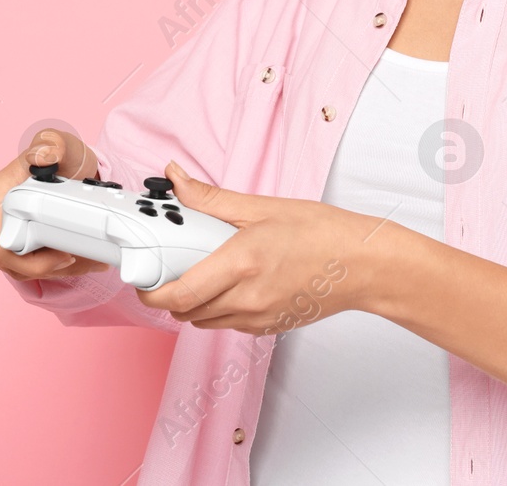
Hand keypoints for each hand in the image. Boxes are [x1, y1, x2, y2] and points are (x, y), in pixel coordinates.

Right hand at [0, 128, 110, 281]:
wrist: (54, 162)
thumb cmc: (54, 156)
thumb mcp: (57, 146)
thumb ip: (53, 146)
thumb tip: (48, 156)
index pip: (2, 246)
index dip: (34, 260)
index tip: (64, 255)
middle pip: (6, 261)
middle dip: (43, 268)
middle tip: (76, 261)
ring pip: (9, 267)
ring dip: (44, 270)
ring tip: (74, 262)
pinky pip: (10, 265)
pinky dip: (37, 268)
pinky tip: (62, 263)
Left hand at [135, 160, 383, 334]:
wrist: (362, 264)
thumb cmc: (321, 232)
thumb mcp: (262, 207)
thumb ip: (210, 199)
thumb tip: (175, 178)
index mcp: (241, 264)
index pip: (179, 294)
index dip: (152, 291)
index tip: (144, 276)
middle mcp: (247, 298)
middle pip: (185, 312)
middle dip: (169, 294)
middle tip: (170, 267)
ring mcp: (259, 318)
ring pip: (204, 321)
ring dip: (193, 303)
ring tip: (203, 272)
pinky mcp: (269, 327)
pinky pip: (229, 324)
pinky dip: (219, 309)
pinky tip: (232, 284)